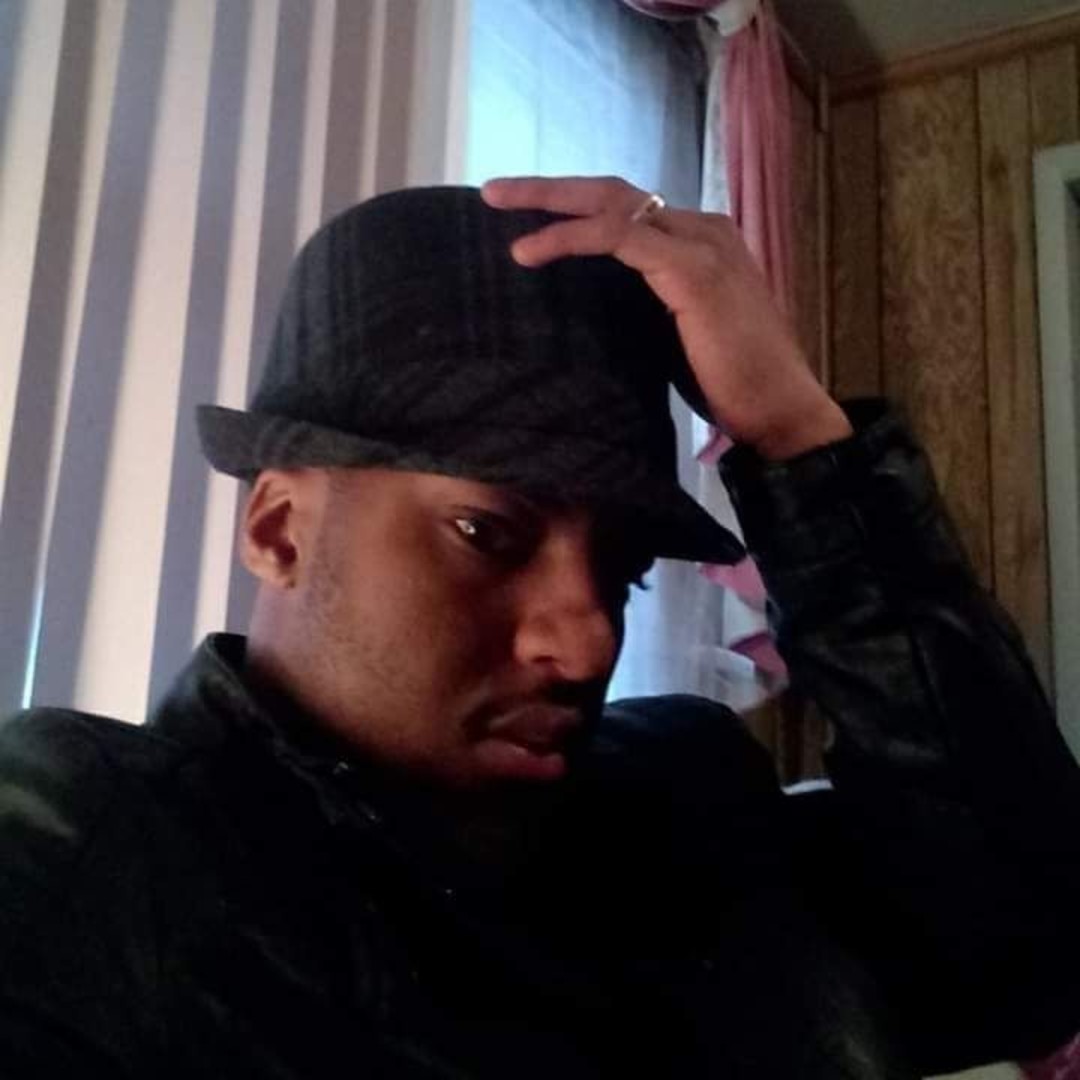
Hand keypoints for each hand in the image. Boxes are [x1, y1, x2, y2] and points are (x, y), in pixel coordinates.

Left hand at [481, 175, 851, 459]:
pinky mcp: (692, 270)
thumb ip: (645, 304)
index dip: (574, 208)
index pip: (628, 210)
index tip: (524, 217)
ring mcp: (700, 244)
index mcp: (700, 241)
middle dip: (549, 188)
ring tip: (498, 204)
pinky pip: (617, 236)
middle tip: (494, 191)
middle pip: (613, 192)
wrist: (780, 410)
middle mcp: (702, 229)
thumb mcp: (675, 332)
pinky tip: (530, 252)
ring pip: (610, 204)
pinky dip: (569, 238)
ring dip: (548, 201)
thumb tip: (593, 307)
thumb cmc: (731, 383)